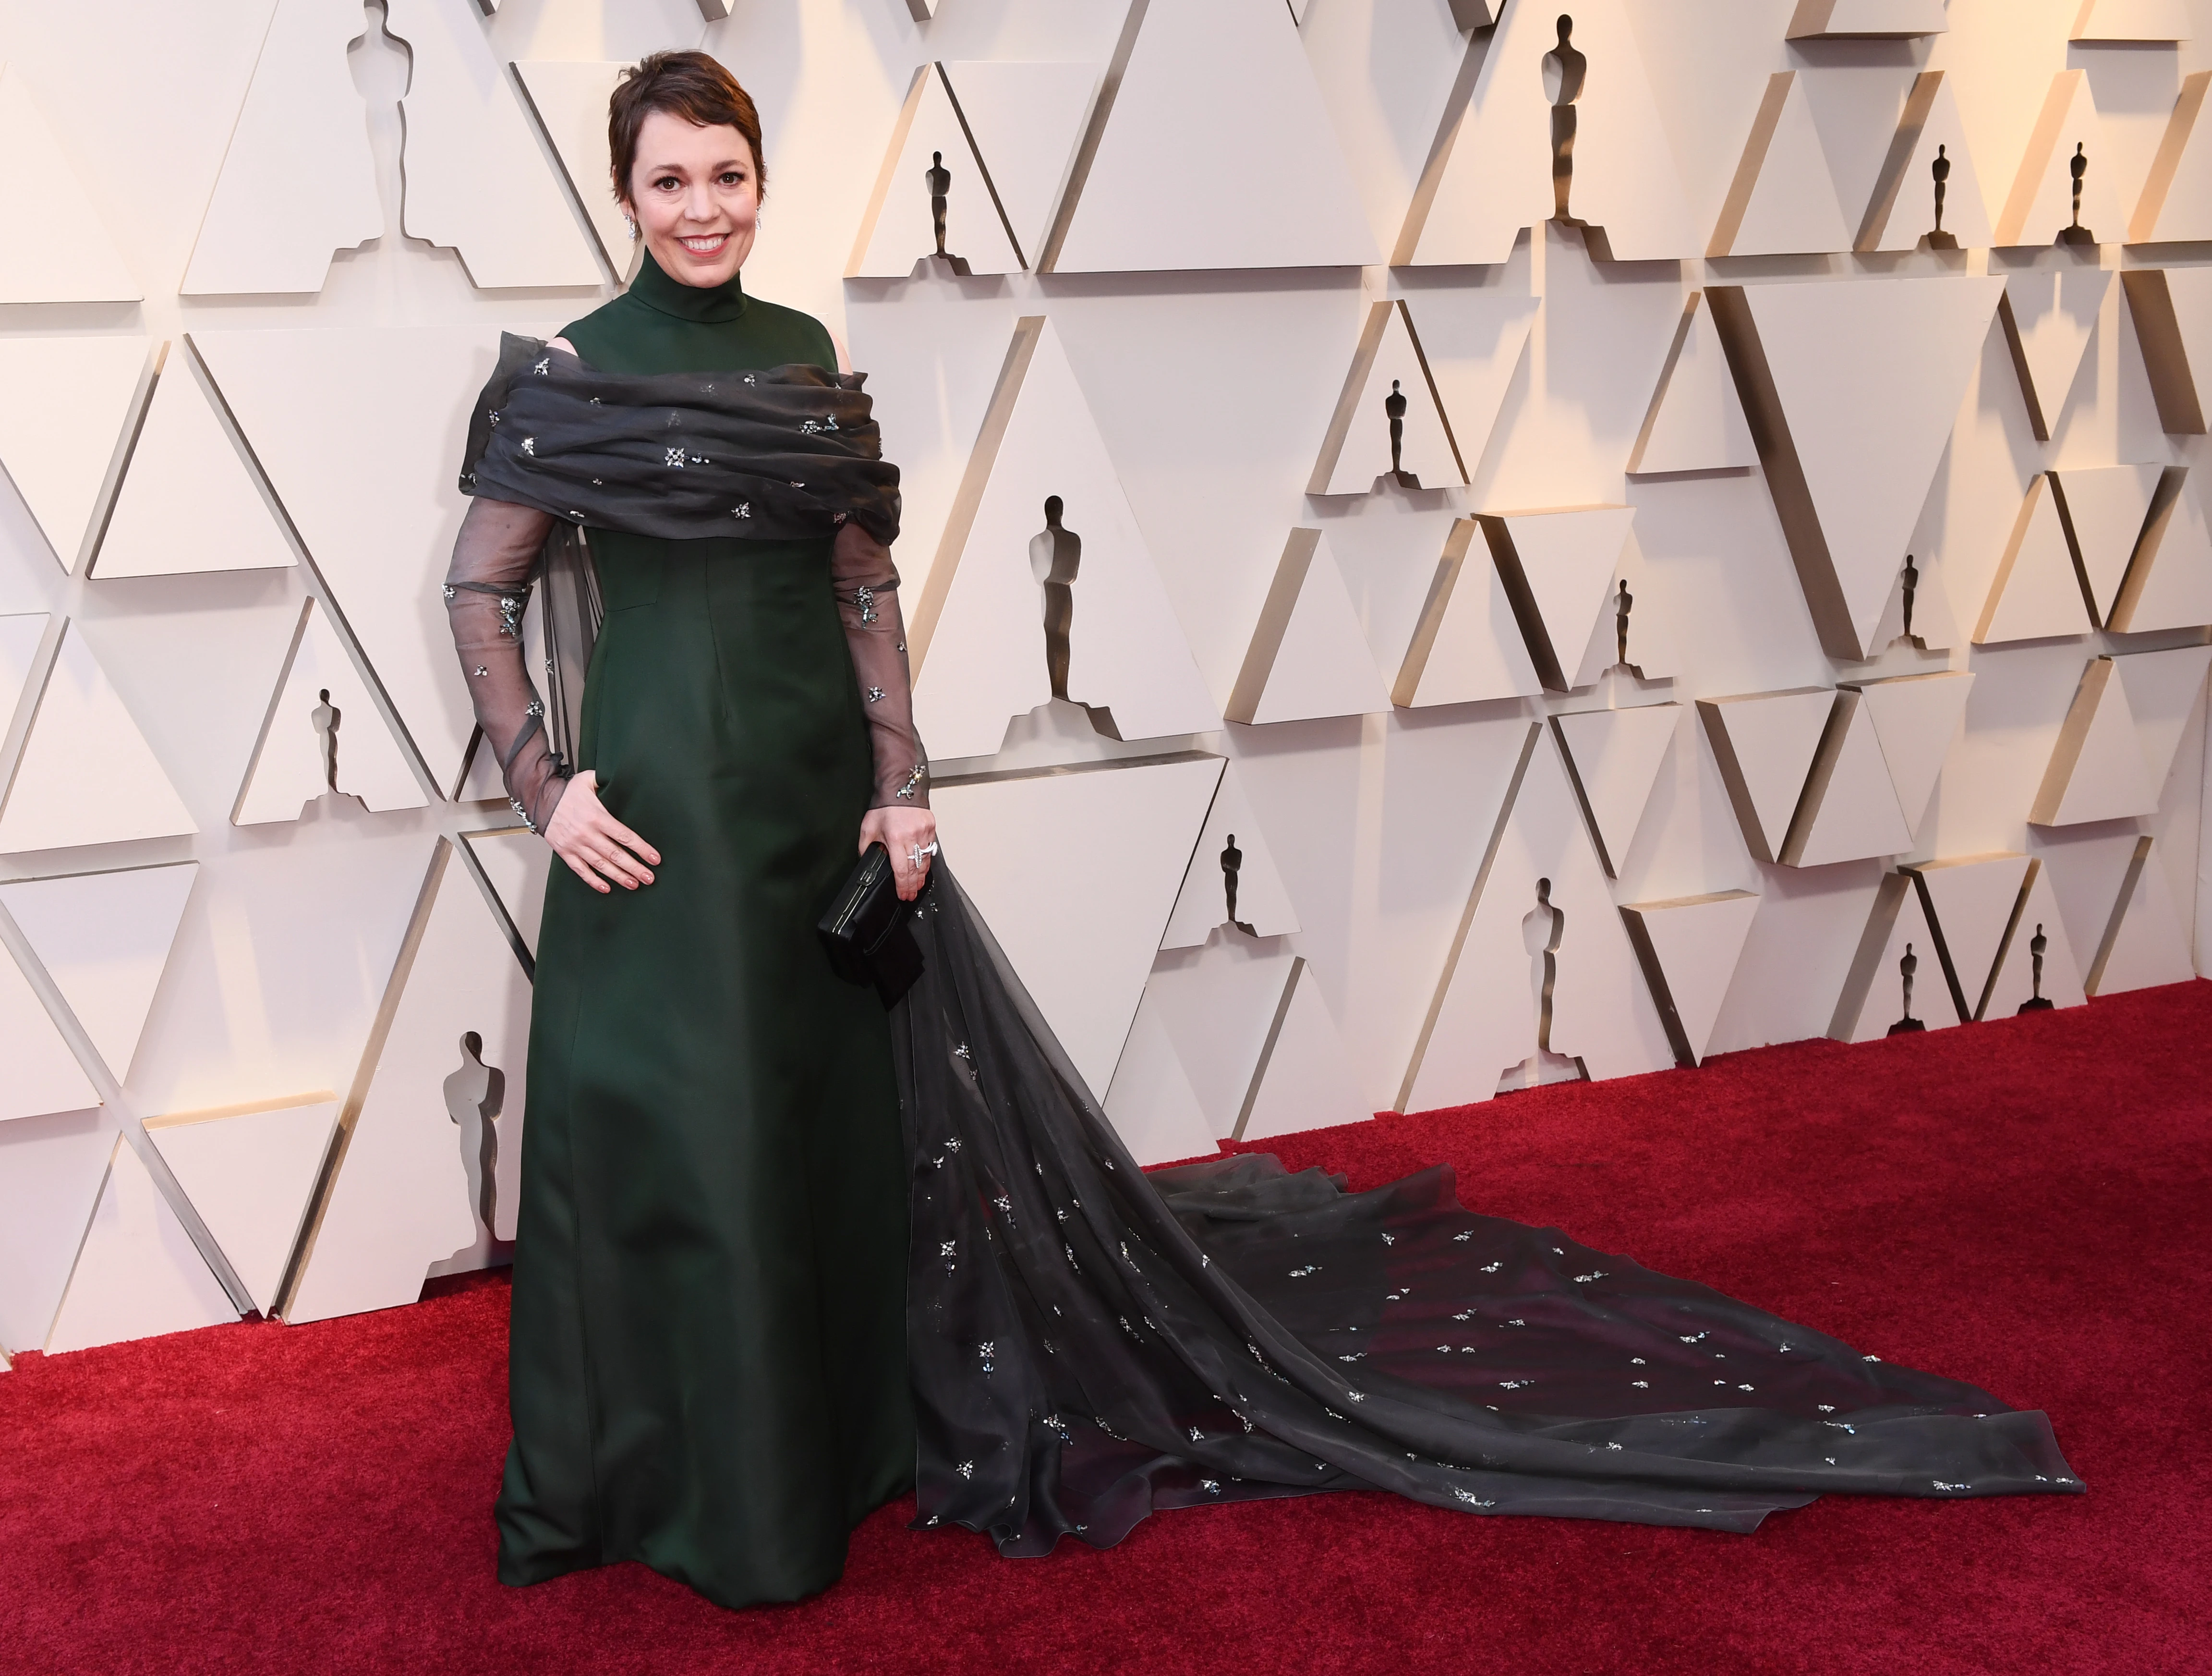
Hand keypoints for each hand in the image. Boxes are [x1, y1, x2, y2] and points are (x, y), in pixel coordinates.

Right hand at [543, 769, 659, 893]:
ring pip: (600, 865)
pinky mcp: (565, 852)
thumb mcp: (588, 780)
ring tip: (634, 884)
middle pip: (616, 854)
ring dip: (618, 877)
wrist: (540, 800)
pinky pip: (580, 870)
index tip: (655, 858)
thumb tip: (622, 775)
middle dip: (634, 868)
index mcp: (597, 816)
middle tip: (649, 878)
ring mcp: (575, 844)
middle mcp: (587, 833)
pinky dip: (593, 880)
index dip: (641, 849)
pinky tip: (606, 888)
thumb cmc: (566, 792)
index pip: (624, 836)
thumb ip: (605, 780)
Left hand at [861, 804, 936, 900]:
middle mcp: (912, 837)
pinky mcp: (931, 828)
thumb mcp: (868, 828)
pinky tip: (923, 869)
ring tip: (918, 886)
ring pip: (925, 861)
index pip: (902, 869)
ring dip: (921, 876)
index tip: (903, 894)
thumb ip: (866, 847)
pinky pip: (930, 850)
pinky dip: (927, 861)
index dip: (903, 885)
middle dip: (913, 885)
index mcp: (896, 838)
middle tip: (910, 895)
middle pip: (915, 869)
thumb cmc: (885, 807)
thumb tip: (866, 860)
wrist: (901, 788)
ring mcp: (924, 832)